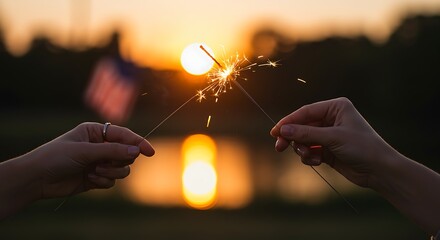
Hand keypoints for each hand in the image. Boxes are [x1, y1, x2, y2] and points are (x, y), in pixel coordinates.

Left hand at [32, 122, 154, 198]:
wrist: (37, 179)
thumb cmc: (57, 157)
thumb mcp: (85, 151)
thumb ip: (113, 151)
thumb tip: (136, 151)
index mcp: (96, 132)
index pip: (124, 135)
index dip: (138, 143)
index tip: (149, 152)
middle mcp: (100, 146)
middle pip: (126, 153)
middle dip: (119, 160)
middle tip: (105, 164)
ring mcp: (99, 162)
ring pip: (122, 168)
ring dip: (112, 172)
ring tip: (95, 173)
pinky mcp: (97, 177)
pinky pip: (113, 180)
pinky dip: (104, 181)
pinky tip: (89, 180)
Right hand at [270, 97, 396, 187]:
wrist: (380, 170)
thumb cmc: (362, 147)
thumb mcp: (333, 138)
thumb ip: (306, 133)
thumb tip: (283, 129)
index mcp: (335, 108)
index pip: (305, 112)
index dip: (289, 121)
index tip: (275, 132)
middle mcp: (331, 119)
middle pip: (302, 126)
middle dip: (292, 137)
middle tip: (280, 146)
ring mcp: (329, 135)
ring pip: (304, 139)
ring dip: (302, 149)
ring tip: (308, 156)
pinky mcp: (328, 149)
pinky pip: (310, 150)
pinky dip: (309, 156)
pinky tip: (316, 161)